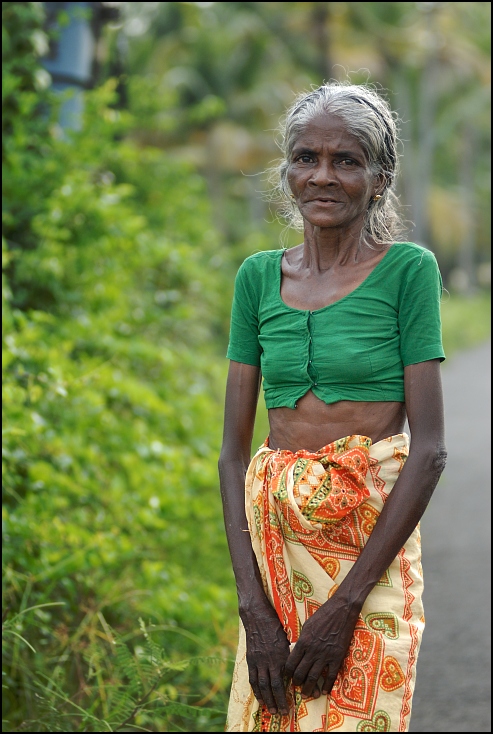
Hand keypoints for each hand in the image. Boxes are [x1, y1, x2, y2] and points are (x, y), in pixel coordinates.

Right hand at [241, 601, 289, 715]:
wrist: (257, 616)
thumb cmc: (275, 625)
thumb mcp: (287, 639)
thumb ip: (290, 655)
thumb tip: (298, 668)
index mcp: (281, 655)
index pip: (285, 680)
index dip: (288, 694)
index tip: (294, 704)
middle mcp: (269, 660)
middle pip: (274, 686)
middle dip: (278, 701)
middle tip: (283, 713)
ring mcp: (258, 661)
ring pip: (262, 685)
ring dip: (268, 699)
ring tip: (272, 710)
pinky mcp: (250, 659)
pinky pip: (253, 678)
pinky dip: (256, 691)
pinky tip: (260, 699)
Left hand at [284, 595, 359, 699]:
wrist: (341, 611)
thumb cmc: (323, 615)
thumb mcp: (307, 625)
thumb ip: (302, 640)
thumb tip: (297, 651)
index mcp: (303, 642)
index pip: (291, 662)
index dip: (287, 672)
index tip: (287, 677)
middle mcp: (312, 651)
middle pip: (301, 672)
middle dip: (297, 682)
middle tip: (296, 687)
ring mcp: (325, 655)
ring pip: (314, 677)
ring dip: (309, 688)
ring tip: (307, 695)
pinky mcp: (337, 657)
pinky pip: (331, 675)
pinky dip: (327, 685)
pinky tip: (324, 690)